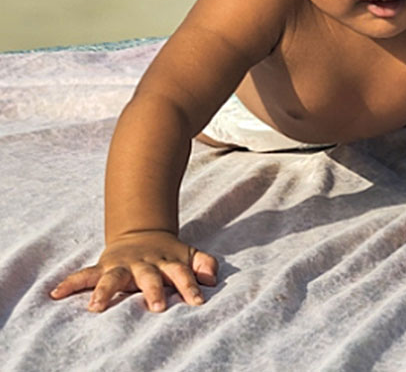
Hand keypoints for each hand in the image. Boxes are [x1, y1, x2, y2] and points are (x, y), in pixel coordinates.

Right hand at [49, 230, 217, 312]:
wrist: (142, 233)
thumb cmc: (168, 254)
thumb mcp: (190, 254)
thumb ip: (204, 263)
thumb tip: (212, 278)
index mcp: (166, 261)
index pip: (181, 274)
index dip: (190, 286)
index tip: (197, 301)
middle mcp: (143, 264)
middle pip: (148, 277)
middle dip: (153, 291)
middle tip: (157, 307)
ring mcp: (121, 265)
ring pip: (112, 278)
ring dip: (104, 291)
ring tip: (96, 307)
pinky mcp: (102, 267)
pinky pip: (84, 275)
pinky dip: (70, 283)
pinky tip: (56, 293)